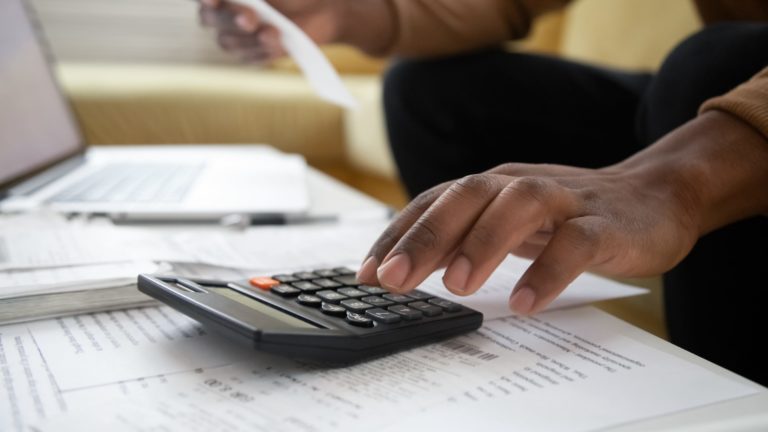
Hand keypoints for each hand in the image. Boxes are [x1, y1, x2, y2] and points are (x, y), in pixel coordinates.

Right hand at [199, 0, 345, 62]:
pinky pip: (248, 57)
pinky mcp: (251, 55)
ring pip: (227, 41)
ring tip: (275, 30)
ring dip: (251, 37)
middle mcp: (223, 12)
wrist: (320, 11)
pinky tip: (278, 41)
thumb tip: (246, 2)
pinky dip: (264, 50)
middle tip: (251, 18)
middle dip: (229, 18)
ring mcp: (235, 36)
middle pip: (209, 18)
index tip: (212, 1)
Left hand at [356, 111, 767, 315]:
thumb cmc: (566, 215)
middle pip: (468, 195)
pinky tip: (525, 302)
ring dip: (482, 243)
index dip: (398, 234)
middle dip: (426, 236)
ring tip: (457, 286)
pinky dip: (548, 270)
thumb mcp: (508, 221)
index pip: (435, 201)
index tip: (366, 273)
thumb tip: (402, 267)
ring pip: (519, 206)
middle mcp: (521, 184)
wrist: (653, 195)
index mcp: (493, 185)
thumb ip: (461, 236)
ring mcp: (565, 199)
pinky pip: (576, 242)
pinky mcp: (605, 224)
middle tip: (394, 279)